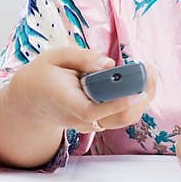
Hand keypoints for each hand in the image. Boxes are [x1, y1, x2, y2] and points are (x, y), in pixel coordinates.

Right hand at [7, 46, 156, 133]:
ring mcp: (91, 124)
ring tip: (149, 71)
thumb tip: (109, 64)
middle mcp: (80, 118)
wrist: (31, 102)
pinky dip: (137, 99)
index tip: (137, 93)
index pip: (93, 111)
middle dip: (140, 94)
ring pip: (125, 118)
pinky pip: (123, 115)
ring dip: (143, 96)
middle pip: (117, 117)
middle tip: (149, 69)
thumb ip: (82, 58)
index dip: (116, 104)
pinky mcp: (99, 122)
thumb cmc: (43, 76)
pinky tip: (142, 80)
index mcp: (66, 101)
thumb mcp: (55, 57)